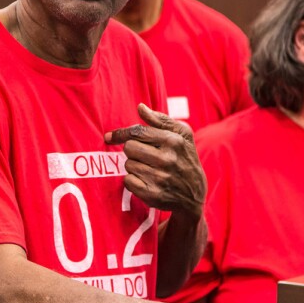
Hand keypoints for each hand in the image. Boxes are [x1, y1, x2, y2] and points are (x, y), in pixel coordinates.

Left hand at [104, 103, 205, 217]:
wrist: (194, 195)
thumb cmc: (185, 158)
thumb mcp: (182, 135)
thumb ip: (160, 120)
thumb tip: (140, 107)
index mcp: (174, 141)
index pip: (138, 132)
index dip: (120, 133)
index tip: (109, 136)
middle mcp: (167, 159)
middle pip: (129, 147)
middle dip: (133, 150)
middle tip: (144, 155)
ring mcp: (160, 178)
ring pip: (128, 164)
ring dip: (134, 166)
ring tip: (149, 169)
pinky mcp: (152, 194)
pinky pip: (127, 181)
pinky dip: (132, 180)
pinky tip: (145, 180)